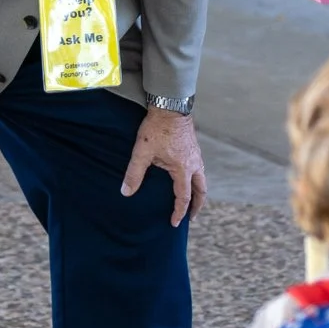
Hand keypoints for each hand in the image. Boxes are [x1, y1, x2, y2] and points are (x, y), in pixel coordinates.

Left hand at [124, 107, 206, 226]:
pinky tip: (187, 176)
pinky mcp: (194, 146)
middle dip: (197, 205)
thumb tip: (126, 192)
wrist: (170, 105)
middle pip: (201, 190)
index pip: (184, 197)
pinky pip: (199, 168)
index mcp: (183, 169)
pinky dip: (196, 179)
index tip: (175, 223)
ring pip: (202, 179)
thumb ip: (134, 173)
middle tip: (191, 216)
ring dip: (198, 192)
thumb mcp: (142, 152)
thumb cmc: (156, 128)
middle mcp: (194, 164)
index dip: (179, 212)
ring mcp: (196, 155)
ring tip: (192, 199)